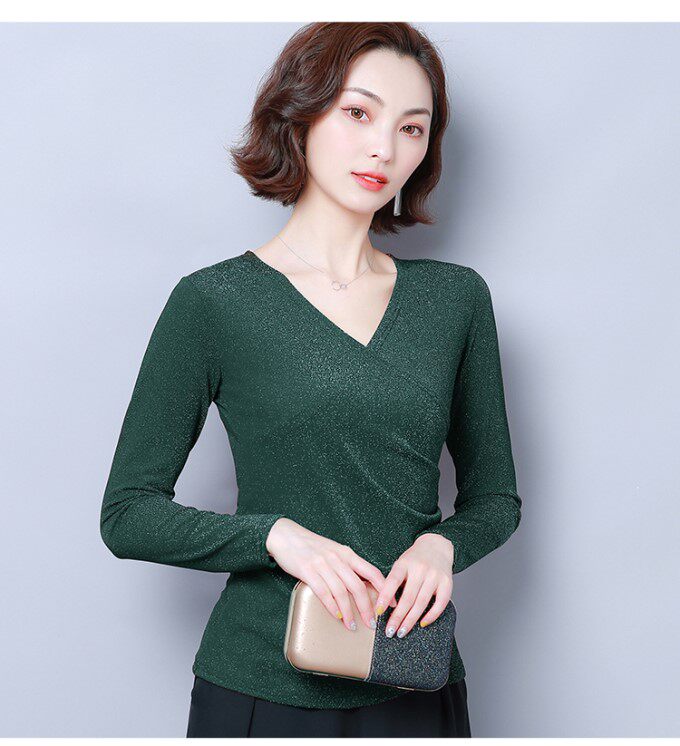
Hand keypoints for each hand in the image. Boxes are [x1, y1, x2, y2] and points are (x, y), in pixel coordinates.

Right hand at [266, 518, 397, 631]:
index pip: (372, 572)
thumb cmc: (311, 546)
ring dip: (349, 612)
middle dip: (367, 608)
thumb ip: (347, 565)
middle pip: (358, 587)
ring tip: (352, 626)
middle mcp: (338, 559)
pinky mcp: (308, 571)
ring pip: (342, 592)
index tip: (391, 604)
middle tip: (371, 624)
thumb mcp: (334, 551)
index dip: (384, 589)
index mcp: (347, 553)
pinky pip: (324, 592)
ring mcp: (323, 565)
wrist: (287, 536)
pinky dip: (332, 606)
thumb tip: (362, 586)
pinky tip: (336, 616)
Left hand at [373, 533, 453, 637]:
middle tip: (389, 631)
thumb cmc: (414, 560)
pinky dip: (431, 616)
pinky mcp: (447, 583)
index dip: (385, 597)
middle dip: (397, 617)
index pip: (393, 581)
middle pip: (407, 597)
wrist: (436, 546)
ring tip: (401, 632)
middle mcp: (420, 569)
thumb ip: (393, 581)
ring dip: (410, 620)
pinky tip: (421, 624)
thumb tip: (383, 607)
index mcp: (404, 563)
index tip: (378, 612)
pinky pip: (440, 604)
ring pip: (421, 603)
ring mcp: (435, 576)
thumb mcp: (400, 564)